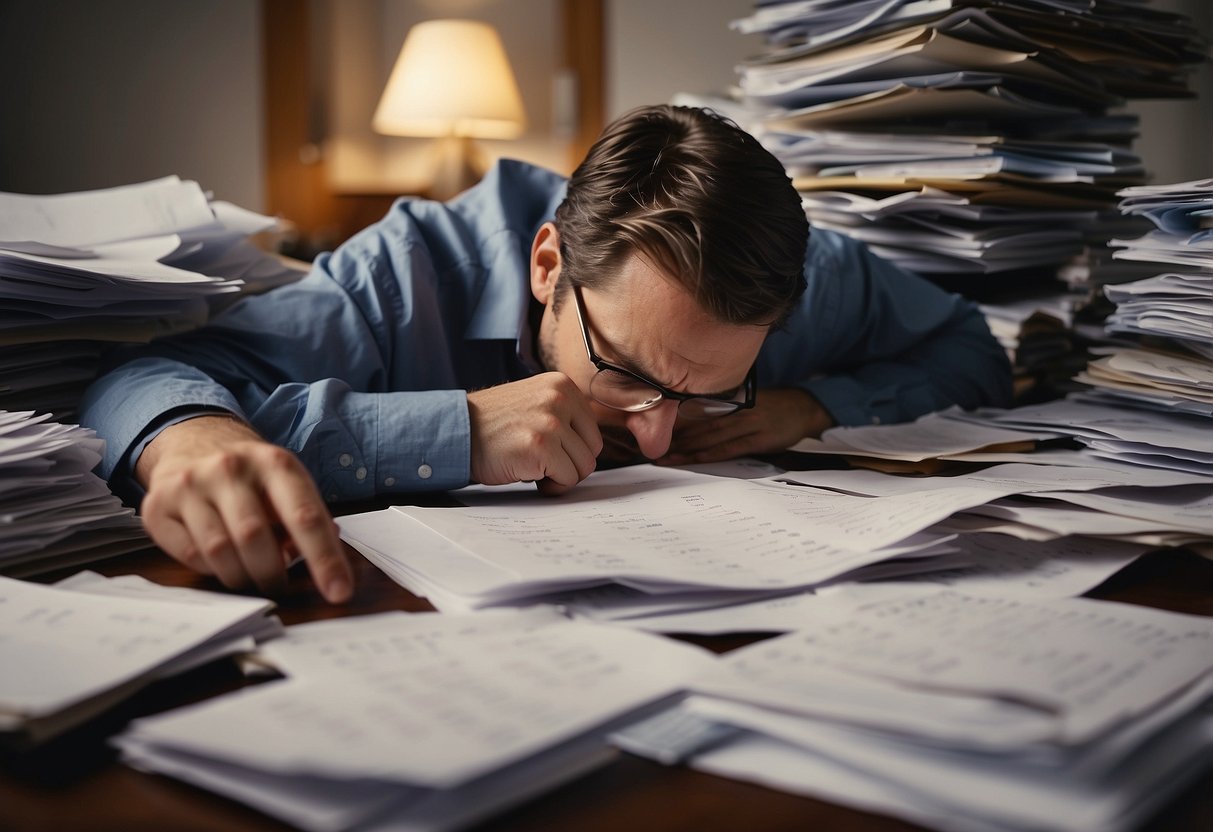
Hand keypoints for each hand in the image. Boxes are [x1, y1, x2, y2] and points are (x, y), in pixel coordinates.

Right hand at [136, 415, 353, 602]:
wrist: (193, 442)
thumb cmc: (251, 476)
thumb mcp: (286, 484)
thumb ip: (308, 520)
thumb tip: (326, 563)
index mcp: (274, 462)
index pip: (304, 516)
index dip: (324, 558)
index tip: (339, 592)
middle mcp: (230, 468)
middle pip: (255, 538)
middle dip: (272, 574)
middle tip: (278, 585)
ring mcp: (190, 483)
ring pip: (220, 551)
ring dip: (242, 576)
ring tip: (251, 575)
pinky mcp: (158, 504)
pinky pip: (190, 556)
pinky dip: (211, 570)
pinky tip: (220, 560)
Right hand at [467, 373, 602, 494]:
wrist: (456, 432)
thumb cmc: (495, 426)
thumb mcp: (536, 403)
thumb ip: (565, 415)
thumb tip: (594, 447)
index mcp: (563, 385)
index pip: (592, 431)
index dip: (573, 450)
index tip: (549, 450)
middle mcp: (560, 398)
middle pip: (593, 450)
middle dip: (570, 465)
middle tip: (541, 463)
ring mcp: (551, 422)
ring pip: (583, 467)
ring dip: (560, 476)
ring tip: (533, 466)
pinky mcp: (541, 447)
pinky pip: (566, 479)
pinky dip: (549, 485)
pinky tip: (527, 473)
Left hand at [657, 388, 833, 465]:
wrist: (803, 409)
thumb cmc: (771, 407)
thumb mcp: (744, 402)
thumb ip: (719, 410)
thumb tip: (687, 421)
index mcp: (730, 400)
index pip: (695, 412)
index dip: (672, 423)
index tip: (650, 431)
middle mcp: (736, 410)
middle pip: (698, 426)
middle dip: (673, 439)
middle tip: (648, 449)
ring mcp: (748, 425)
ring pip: (710, 438)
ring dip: (685, 449)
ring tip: (664, 458)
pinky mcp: (759, 439)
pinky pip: (729, 448)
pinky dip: (709, 454)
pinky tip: (693, 459)